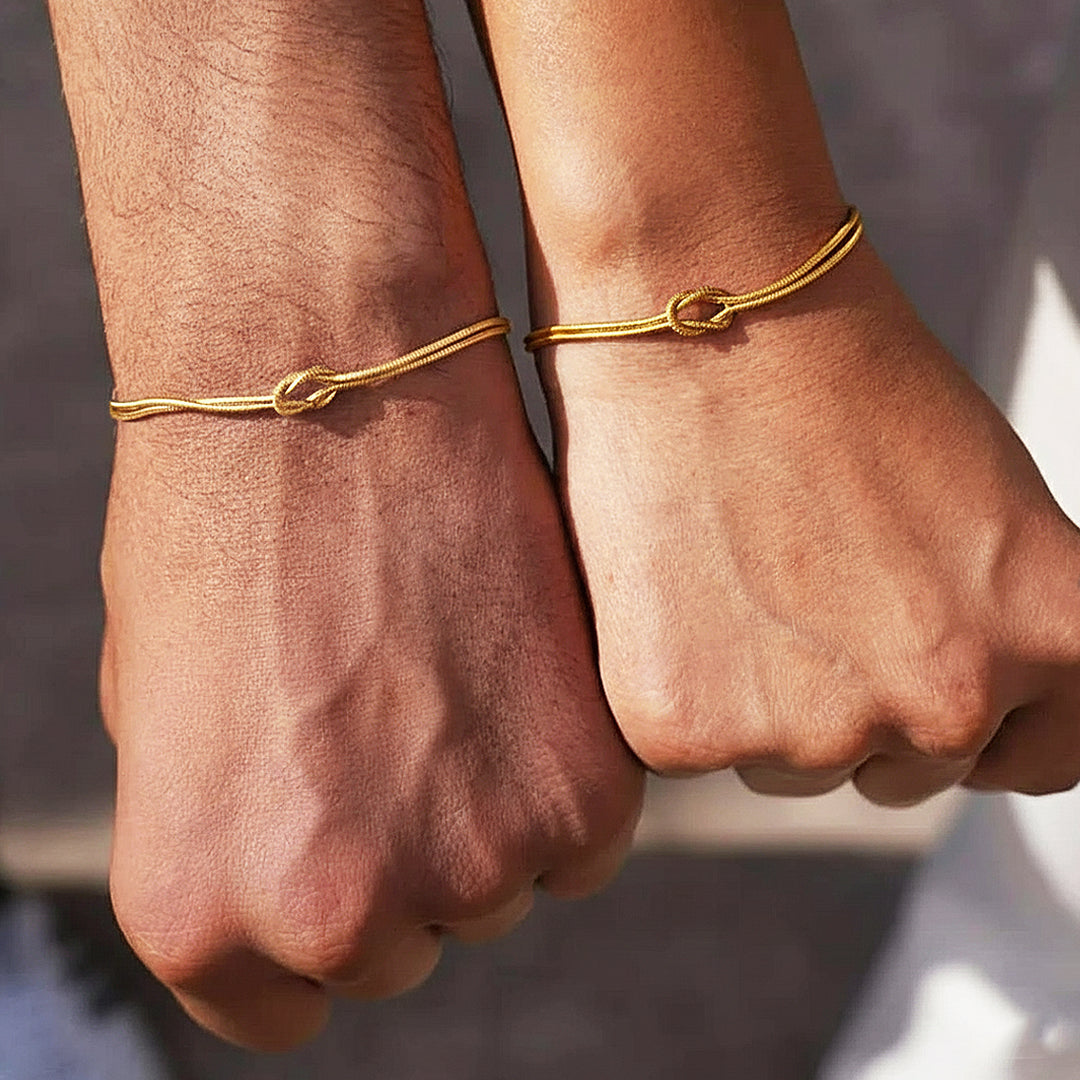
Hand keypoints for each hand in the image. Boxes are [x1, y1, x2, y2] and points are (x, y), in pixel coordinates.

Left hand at [101, 343, 641, 1050]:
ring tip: (457, 677)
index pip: (284, 1004)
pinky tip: (519, 669)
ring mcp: (469, 864)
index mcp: (200, 912)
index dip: (315, 922)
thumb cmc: (231, 528)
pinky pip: (586, 837)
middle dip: (407, 855)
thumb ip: (237, 838)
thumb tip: (303, 884)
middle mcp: (331, 917)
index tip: (343, 841)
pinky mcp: (584, 795)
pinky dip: (566, 770)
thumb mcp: (176, 716)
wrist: (335, 388)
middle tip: (403, 723)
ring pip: (504, 887)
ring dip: (492, 808)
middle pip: (406, 945)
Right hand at [540, 245, 1079, 803]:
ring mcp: (813, 731)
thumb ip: (998, 624)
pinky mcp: (685, 730)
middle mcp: (946, 705)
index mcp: (1052, 637)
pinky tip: (674, 590)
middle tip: (801, 591)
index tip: (925, 679)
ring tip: (733, 576)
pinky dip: (677, 686)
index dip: (982, 724)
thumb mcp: (990, 503)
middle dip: (857, 706)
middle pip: (900, 773)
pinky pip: (691, 747)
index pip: (1042, 760)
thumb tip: (964, 694)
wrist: (700, 312)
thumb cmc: (836, 375)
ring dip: (762, 702)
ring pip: (787, 767)